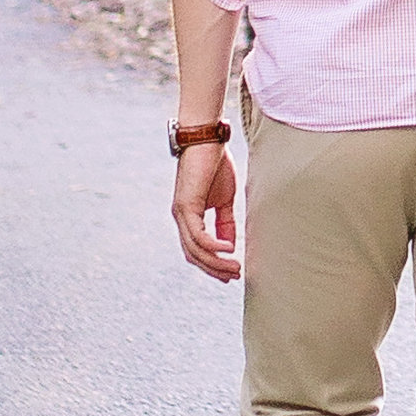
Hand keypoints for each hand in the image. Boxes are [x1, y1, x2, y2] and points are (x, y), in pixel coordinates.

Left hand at [173, 141, 239, 280]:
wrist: (207, 139)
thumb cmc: (216, 165)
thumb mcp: (224, 199)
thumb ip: (225, 222)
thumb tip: (229, 244)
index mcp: (188, 217)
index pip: (196, 250)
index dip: (212, 265)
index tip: (231, 274)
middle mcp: (180, 218)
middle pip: (194, 256)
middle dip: (214, 269)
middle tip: (234, 276)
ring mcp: (181, 213)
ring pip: (195, 250)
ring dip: (216, 262)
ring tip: (235, 267)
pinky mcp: (186, 206)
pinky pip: (198, 235)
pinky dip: (214, 245)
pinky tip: (229, 249)